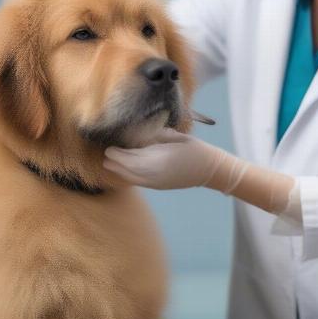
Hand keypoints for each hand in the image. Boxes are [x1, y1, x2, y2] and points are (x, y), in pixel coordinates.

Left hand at [103, 128, 294, 216]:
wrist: (210, 170)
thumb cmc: (194, 149)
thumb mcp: (175, 137)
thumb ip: (155, 135)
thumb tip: (137, 132)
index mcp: (158, 160)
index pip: (130, 159)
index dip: (117, 154)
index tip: (109, 147)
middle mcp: (155, 174)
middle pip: (128, 171)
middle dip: (115, 163)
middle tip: (106, 155)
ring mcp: (157, 183)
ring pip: (132, 179)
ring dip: (120, 171)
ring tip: (109, 163)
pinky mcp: (159, 187)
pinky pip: (139, 182)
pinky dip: (129, 176)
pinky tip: (124, 171)